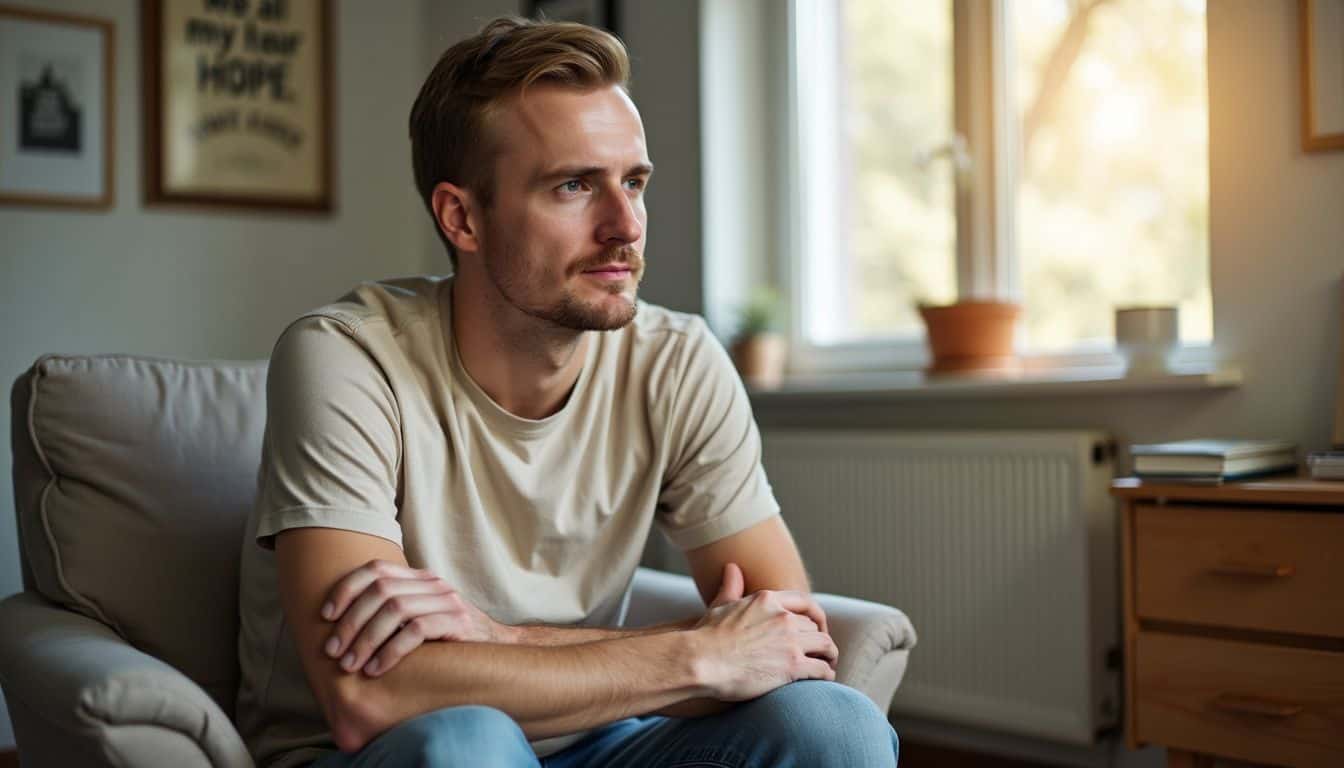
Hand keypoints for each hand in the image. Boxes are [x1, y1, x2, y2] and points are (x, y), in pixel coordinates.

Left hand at [320, 559, 511, 676]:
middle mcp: (432, 584)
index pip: (375, 569)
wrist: (493, 649)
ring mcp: (447, 601)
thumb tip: (336, 622)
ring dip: (366, 639)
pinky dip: (390, 651)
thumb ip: (389, 611)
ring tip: (350, 665)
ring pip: (395, 610)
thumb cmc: (444, 639)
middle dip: (350, 621)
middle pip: (380, 591)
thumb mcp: (416, 617)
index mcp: (418, 577)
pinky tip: (375, 669)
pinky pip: (415, 631)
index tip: (325, 616)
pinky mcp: (457, 622)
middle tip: (332, 651)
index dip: (346, 589)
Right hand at [692, 568, 838, 700]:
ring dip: (829, 654)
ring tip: (828, 663)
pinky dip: (827, 673)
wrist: (700, 661)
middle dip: (818, 637)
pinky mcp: (793, 666)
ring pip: (824, 644)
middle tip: (820, 649)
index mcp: (767, 599)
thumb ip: (731, 587)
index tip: (816, 625)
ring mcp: (790, 641)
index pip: (803, 602)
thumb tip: (731, 567)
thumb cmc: (705, 636)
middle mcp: (783, 617)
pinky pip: (822, 668)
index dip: (815, 614)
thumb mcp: (720, 605)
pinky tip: (825, 678)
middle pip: (814, 625)